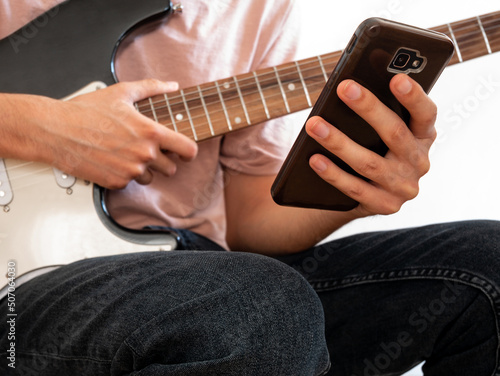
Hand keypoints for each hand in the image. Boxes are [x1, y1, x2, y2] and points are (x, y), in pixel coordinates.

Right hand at [36, 79, 197, 188]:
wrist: (56, 130)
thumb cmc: (87, 110)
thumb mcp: (122, 92)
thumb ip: (151, 88)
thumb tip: (171, 85)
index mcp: (150, 133)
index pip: (188, 150)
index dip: (189, 152)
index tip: (185, 152)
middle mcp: (144, 155)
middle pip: (171, 169)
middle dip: (163, 161)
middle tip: (148, 150)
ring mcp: (130, 171)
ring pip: (150, 177)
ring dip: (143, 169)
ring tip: (125, 153)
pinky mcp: (116, 182)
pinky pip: (129, 183)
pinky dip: (123, 174)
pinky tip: (112, 160)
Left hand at [305, 74, 436, 216]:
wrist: (369, 194)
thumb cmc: (374, 149)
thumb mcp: (383, 132)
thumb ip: (377, 113)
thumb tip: (349, 88)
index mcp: (423, 136)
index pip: (426, 113)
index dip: (414, 96)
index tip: (397, 77)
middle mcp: (419, 161)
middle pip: (395, 133)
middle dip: (368, 108)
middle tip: (344, 88)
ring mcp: (404, 187)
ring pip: (369, 163)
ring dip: (339, 142)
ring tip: (315, 125)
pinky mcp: (385, 205)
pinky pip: (355, 189)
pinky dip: (333, 173)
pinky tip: (315, 159)